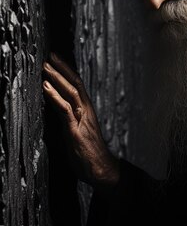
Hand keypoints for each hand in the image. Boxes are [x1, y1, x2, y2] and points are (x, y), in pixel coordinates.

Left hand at [42, 52, 119, 189]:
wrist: (101, 169)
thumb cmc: (89, 153)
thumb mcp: (76, 132)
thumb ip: (69, 119)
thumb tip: (58, 110)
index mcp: (86, 110)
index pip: (76, 85)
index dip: (66, 72)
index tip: (56, 60)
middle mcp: (85, 111)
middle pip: (74, 84)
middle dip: (61, 69)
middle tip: (49, 56)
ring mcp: (81, 119)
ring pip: (70, 92)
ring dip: (57, 78)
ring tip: (46, 67)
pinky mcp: (76, 130)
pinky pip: (65, 109)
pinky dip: (55, 97)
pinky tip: (47, 88)